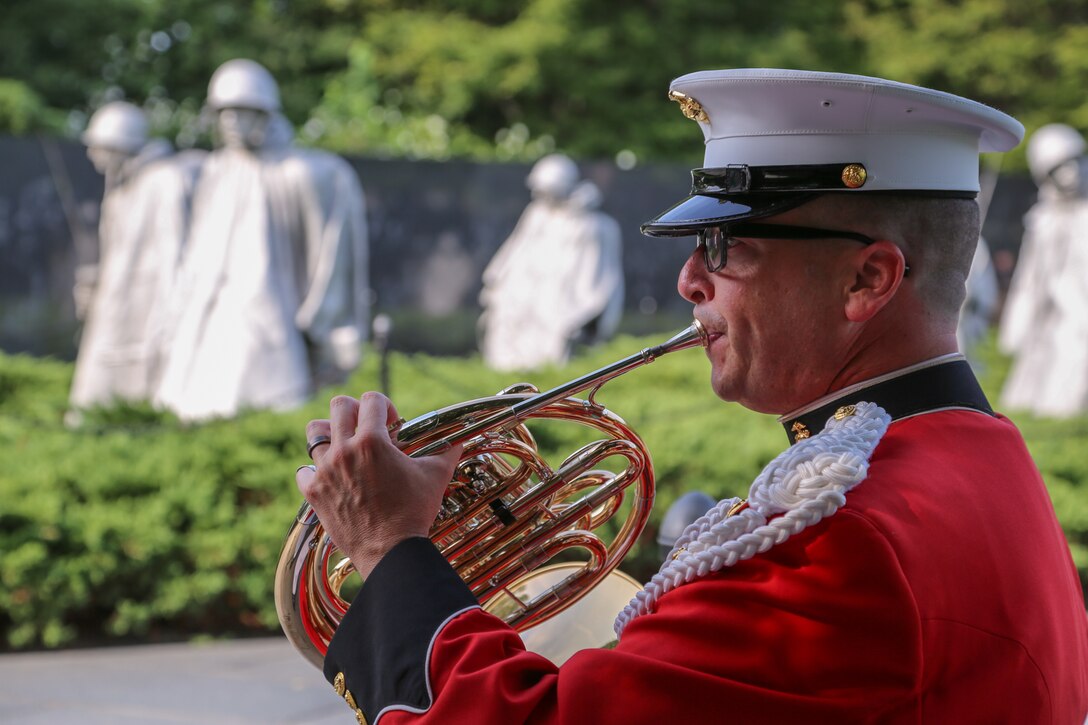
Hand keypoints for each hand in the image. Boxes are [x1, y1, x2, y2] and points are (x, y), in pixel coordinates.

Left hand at [296, 392, 462, 579]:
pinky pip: (303, 471)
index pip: (371, 399)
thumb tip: (459, 439)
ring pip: (314, 432)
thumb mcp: (436, 476)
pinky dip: (314, 470)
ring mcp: (325, 472)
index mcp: (372, 441)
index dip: (385, 407)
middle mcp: (344, 451)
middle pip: (339, 406)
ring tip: (344, 445)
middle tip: (367, 428)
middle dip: (356, 411)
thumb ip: (447, 450)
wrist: (390, 551)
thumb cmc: (413, 512)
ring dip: (330, 433)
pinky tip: (331, 476)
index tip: (393, 425)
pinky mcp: (314, 493)